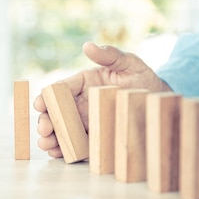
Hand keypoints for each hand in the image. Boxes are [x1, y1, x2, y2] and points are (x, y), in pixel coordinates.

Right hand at [33, 42, 171, 157]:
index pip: (60, 89)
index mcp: (83, 83)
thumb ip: (109, 55)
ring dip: (50, 137)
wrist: (159, 103)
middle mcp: (80, 103)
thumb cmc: (143, 79)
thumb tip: (87, 46)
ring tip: (47, 144)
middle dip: (46, 120)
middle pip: (56, 111)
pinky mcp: (93, 138)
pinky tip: (58, 153)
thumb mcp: (129, 63)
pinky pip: (75, 145)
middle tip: (44, 128)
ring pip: (62, 130)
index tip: (39, 104)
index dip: (47, 97)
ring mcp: (85, 121)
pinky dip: (64, 150)